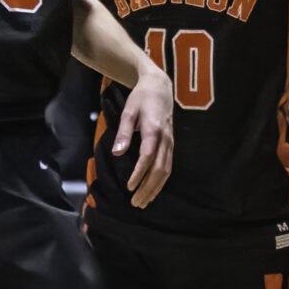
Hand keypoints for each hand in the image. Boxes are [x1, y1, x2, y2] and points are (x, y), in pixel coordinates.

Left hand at [113, 60, 174, 208]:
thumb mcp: (128, 111)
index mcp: (154, 130)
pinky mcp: (171, 144)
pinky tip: (153, 190)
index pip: (147, 157)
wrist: (160, 86)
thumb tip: (117, 152)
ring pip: (166, 170)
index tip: (130, 187)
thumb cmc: (141, 98)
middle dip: (148, 188)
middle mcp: (165, 138)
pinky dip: (161, 181)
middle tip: (135, 202)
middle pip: (159, 169)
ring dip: (155, 188)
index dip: (139, 174)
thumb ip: (123, 133)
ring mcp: (170, 142)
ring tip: (144, 201)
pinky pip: (168, 166)